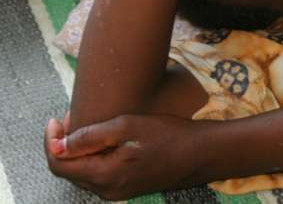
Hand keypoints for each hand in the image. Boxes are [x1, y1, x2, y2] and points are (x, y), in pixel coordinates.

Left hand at [45, 113, 208, 199]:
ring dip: (79, 152)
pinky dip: (93, 158)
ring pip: (83, 174)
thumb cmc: (170, 135)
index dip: (52, 141)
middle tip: (73, 118)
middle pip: (69, 171)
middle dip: (64, 145)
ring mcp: (118, 192)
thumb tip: (59, 145)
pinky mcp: (128, 189)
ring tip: (89, 126)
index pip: (60, 164)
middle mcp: (108, 190)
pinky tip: (105, 140)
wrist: (203, 154)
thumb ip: (91, 136)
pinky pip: (99, 176)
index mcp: (105, 176)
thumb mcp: (129, 126)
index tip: (57, 119)